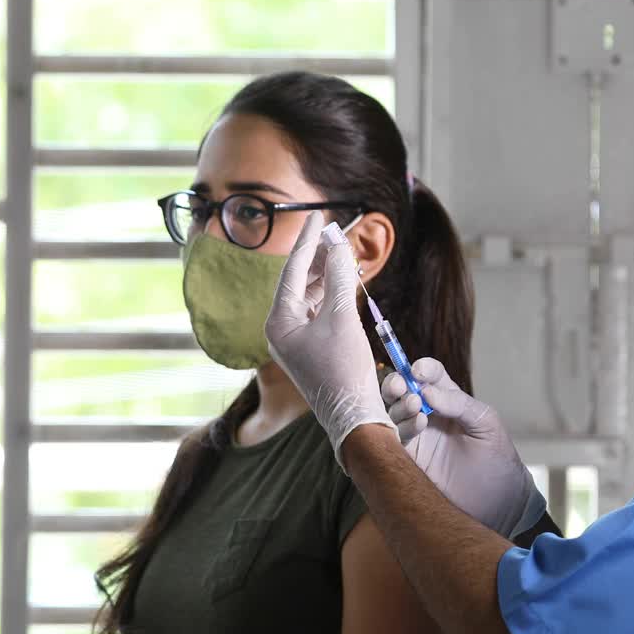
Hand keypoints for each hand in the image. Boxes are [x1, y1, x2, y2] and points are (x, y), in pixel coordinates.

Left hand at [265, 212, 393, 468]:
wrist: (354, 418)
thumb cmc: (345, 371)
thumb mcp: (343, 318)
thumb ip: (339, 278)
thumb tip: (338, 246)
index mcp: (279, 322)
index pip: (292, 271)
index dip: (309, 241)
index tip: (320, 215)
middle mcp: (281, 330)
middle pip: (299, 281)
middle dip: (318, 256)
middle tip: (336, 231)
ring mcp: (295, 341)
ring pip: (310, 296)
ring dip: (328, 275)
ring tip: (344, 253)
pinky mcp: (312, 349)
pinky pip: (319, 312)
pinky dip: (333, 295)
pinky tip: (347, 283)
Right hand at [382, 358, 545, 537]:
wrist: (497, 503)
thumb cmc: (496, 458)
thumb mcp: (484, 422)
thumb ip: (458, 402)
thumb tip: (426, 390)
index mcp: (448, 399)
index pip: (428, 374)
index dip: (421, 368)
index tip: (418, 371)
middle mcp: (428, 414)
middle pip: (401, 390)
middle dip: (397, 383)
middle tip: (402, 387)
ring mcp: (416, 437)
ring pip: (393, 412)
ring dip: (400, 406)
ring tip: (418, 410)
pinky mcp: (408, 460)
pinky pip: (391, 439)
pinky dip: (399, 428)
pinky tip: (417, 427)